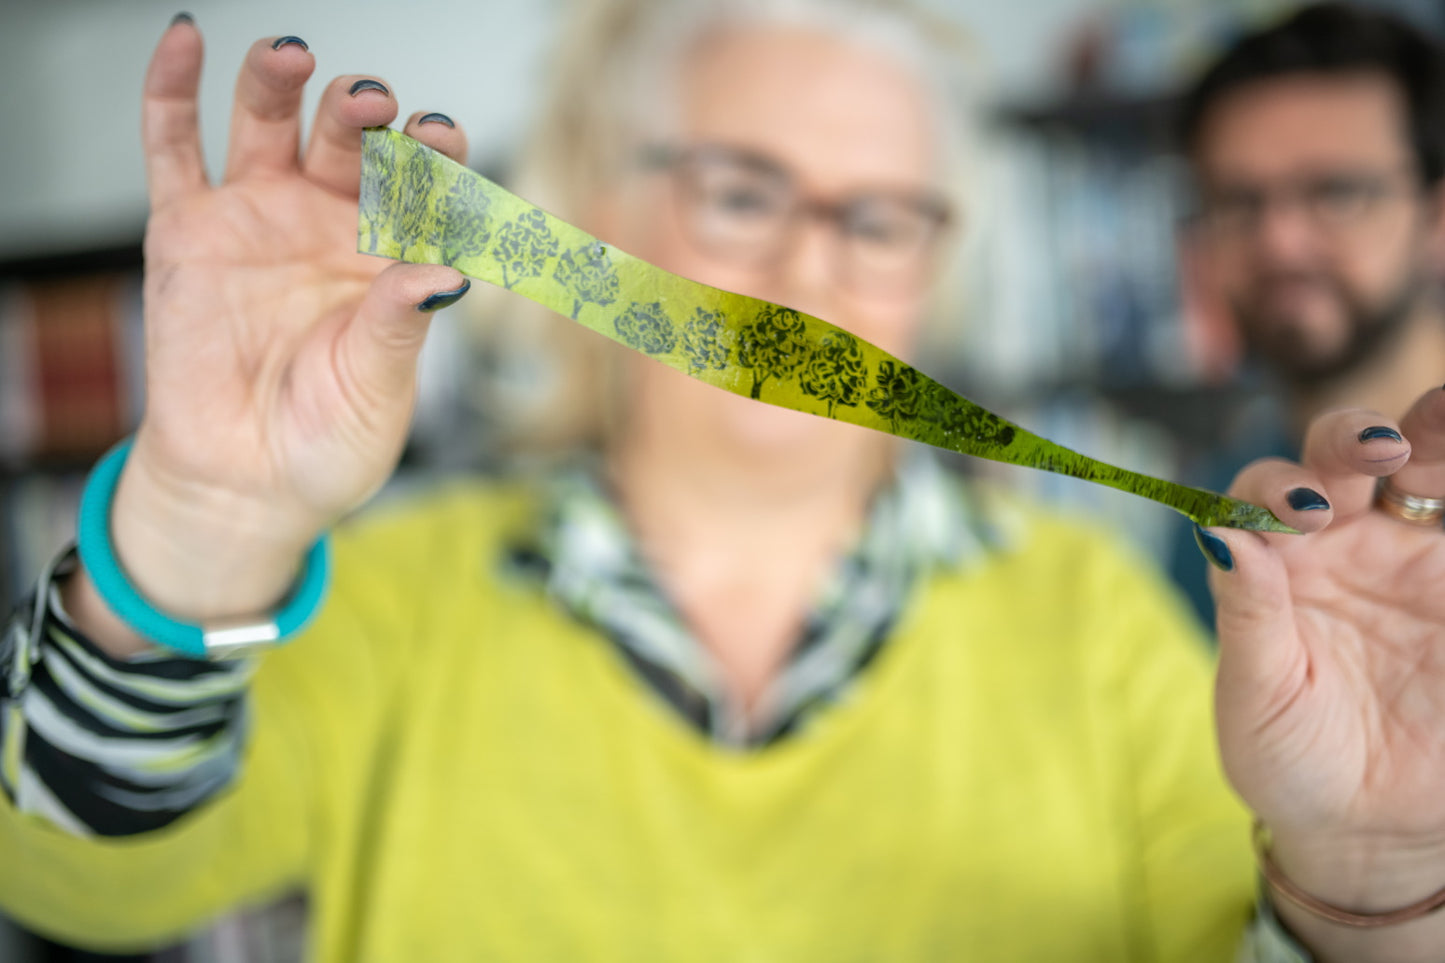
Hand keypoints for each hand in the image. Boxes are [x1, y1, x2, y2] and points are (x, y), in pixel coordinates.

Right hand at [101, 21, 469, 624]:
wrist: (244, 485)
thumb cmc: (328, 442)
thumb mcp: (377, 389)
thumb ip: (402, 325)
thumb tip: (451, 272)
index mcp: (391, 256)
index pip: (422, 185)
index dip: (434, 154)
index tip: (441, 136)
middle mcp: (329, 224)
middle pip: (350, 140)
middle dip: (363, 112)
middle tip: (370, 104)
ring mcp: (258, 218)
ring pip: (270, 123)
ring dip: (281, 81)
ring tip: (293, 56)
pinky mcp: (187, 230)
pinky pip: (173, 146)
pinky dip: (171, 88)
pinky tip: (184, 38)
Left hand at [1207, 390, 1444, 955]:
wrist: (1368, 827)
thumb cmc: (1289, 757)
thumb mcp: (1257, 695)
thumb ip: (1247, 614)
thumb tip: (1217, 532)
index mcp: (1275, 562)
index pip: (1264, 495)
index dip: (1276, 488)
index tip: (1300, 514)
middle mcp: (1344, 543)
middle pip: (1345, 459)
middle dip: (1355, 434)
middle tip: (1376, 449)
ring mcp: (1414, 559)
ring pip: (1426, 472)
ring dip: (1432, 436)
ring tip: (1436, 426)